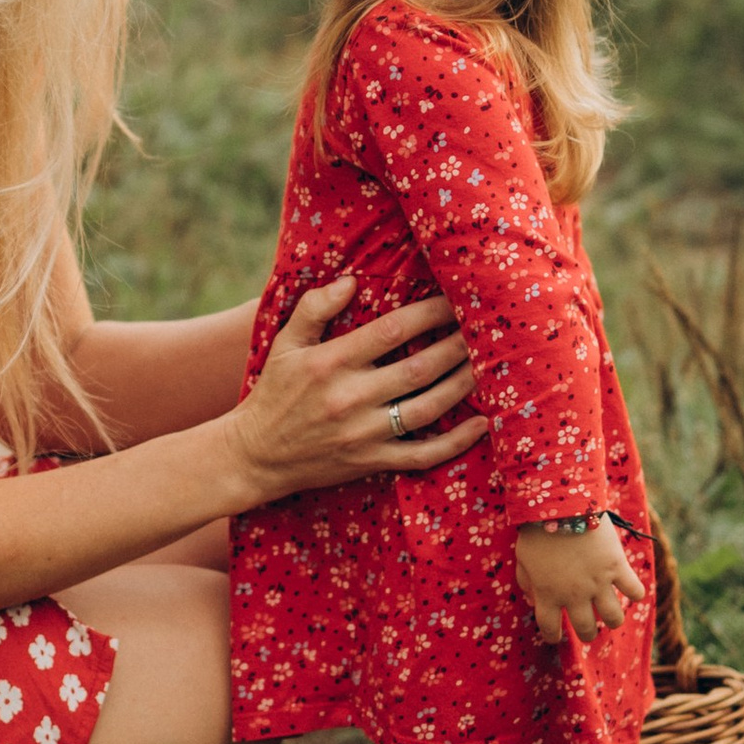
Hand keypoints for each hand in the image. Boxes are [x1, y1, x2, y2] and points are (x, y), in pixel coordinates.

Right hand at [229, 275, 485, 506]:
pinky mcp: (371, 461)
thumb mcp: (284, 344)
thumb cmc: (273, 392)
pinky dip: (456, 442)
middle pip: (418, 368)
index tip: (454, 299)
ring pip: (427, 408)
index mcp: (331, 362)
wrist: (255, 455)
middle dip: (456, 347)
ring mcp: (364, 434)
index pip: (391, 331)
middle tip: (485, 329)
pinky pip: (423, 455)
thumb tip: (351, 282)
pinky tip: (481, 425)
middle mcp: (350, 398)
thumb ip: (314, 309)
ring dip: (462, 386)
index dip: (428, 313)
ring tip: (488, 366)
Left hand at [515, 517, 644, 648]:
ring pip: (614, 618)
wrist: (561, 505)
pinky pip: (635, 591)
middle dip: (588, 633)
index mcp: (548, 595)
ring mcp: (598, 583)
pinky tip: (630, 588)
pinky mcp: (617, 567)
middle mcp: (574, 595)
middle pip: (586, 628)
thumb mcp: (522, 559)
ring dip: (613, 620)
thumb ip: (527, 583)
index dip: (553, 636)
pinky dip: (635, 593)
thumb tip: (534, 601)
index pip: (550, 628)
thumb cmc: (536, 530)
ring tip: (611, 615)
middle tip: (589, 628)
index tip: (557, 636)